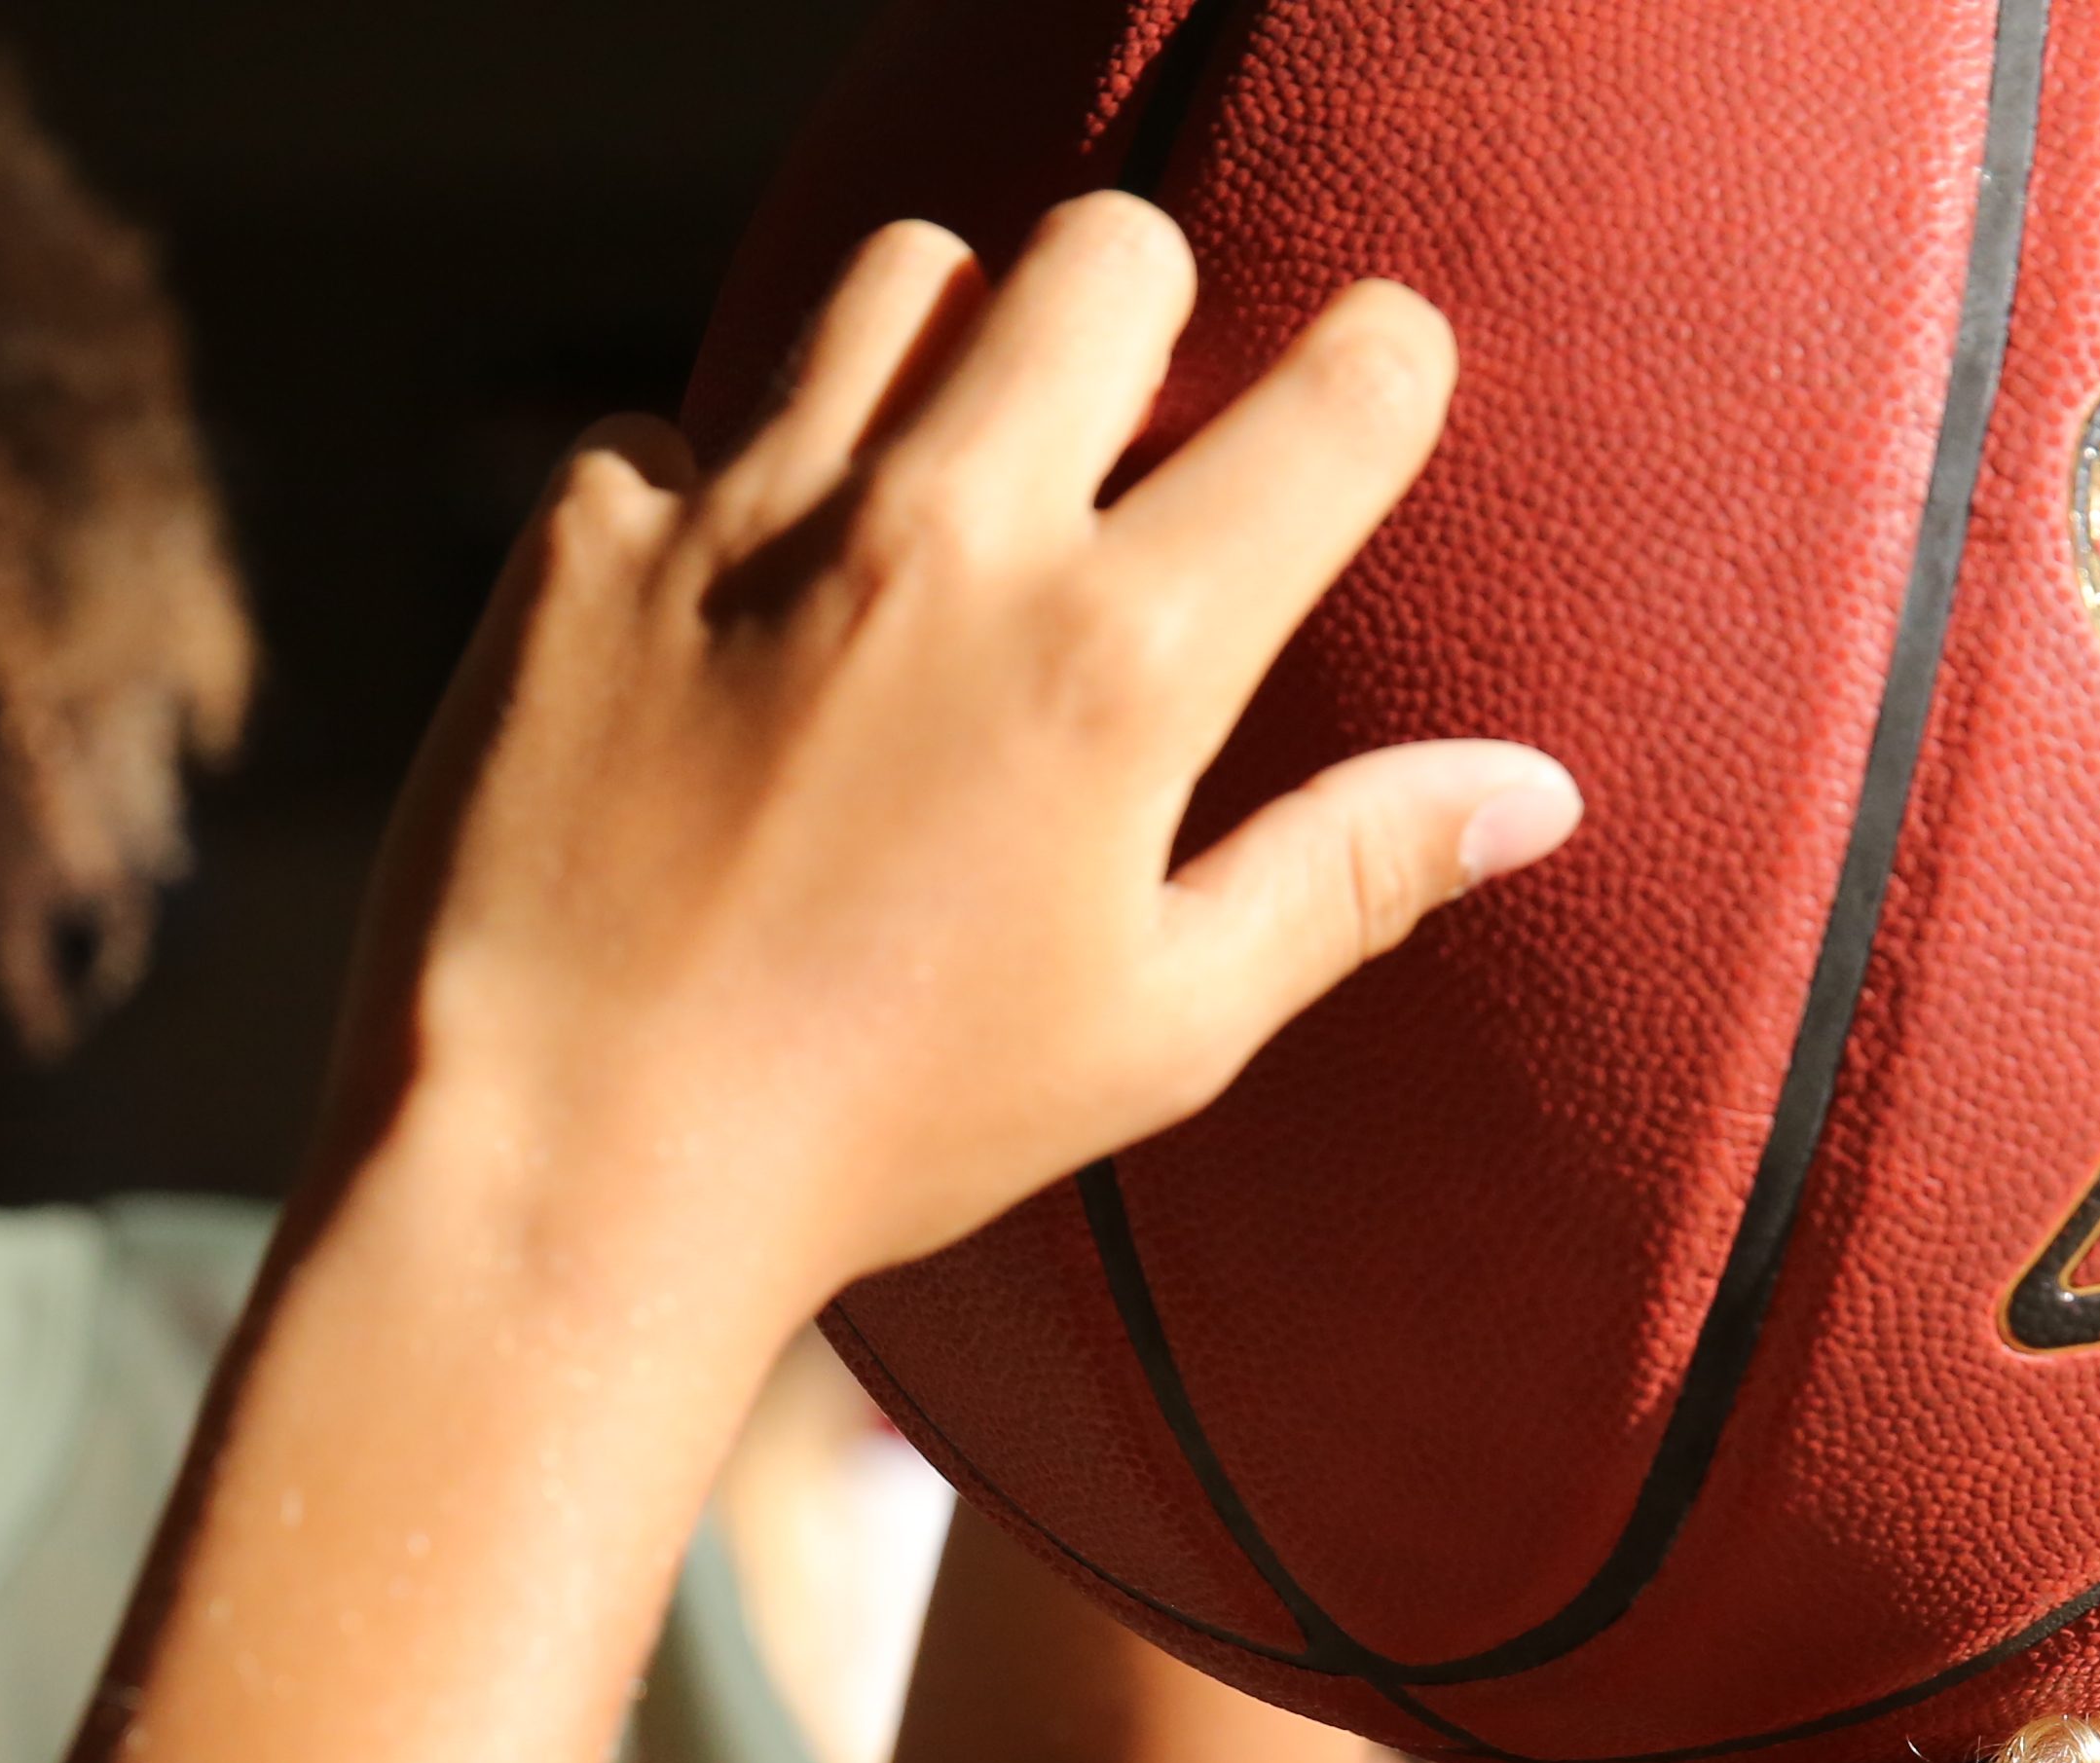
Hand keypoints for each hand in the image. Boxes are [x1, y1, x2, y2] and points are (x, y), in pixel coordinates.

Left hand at [344, 193, 1578, 1344]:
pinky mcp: (587, 542)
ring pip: (899, 281)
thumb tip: (1536, 790)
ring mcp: (752, 521)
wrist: (564, 1171)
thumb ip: (1349, 876)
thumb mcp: (1158, 1030)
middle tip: (1119, 450)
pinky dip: (710, 496)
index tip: (1359, 409)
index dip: (1381, 373)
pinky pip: (676, 426)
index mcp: (1124, 658)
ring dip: (941, 361)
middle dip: (1145, 324)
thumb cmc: (884, 1131)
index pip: (1344, 390)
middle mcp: (946, 541)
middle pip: (1109, 254)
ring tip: (927, 505)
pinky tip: (722, 627)